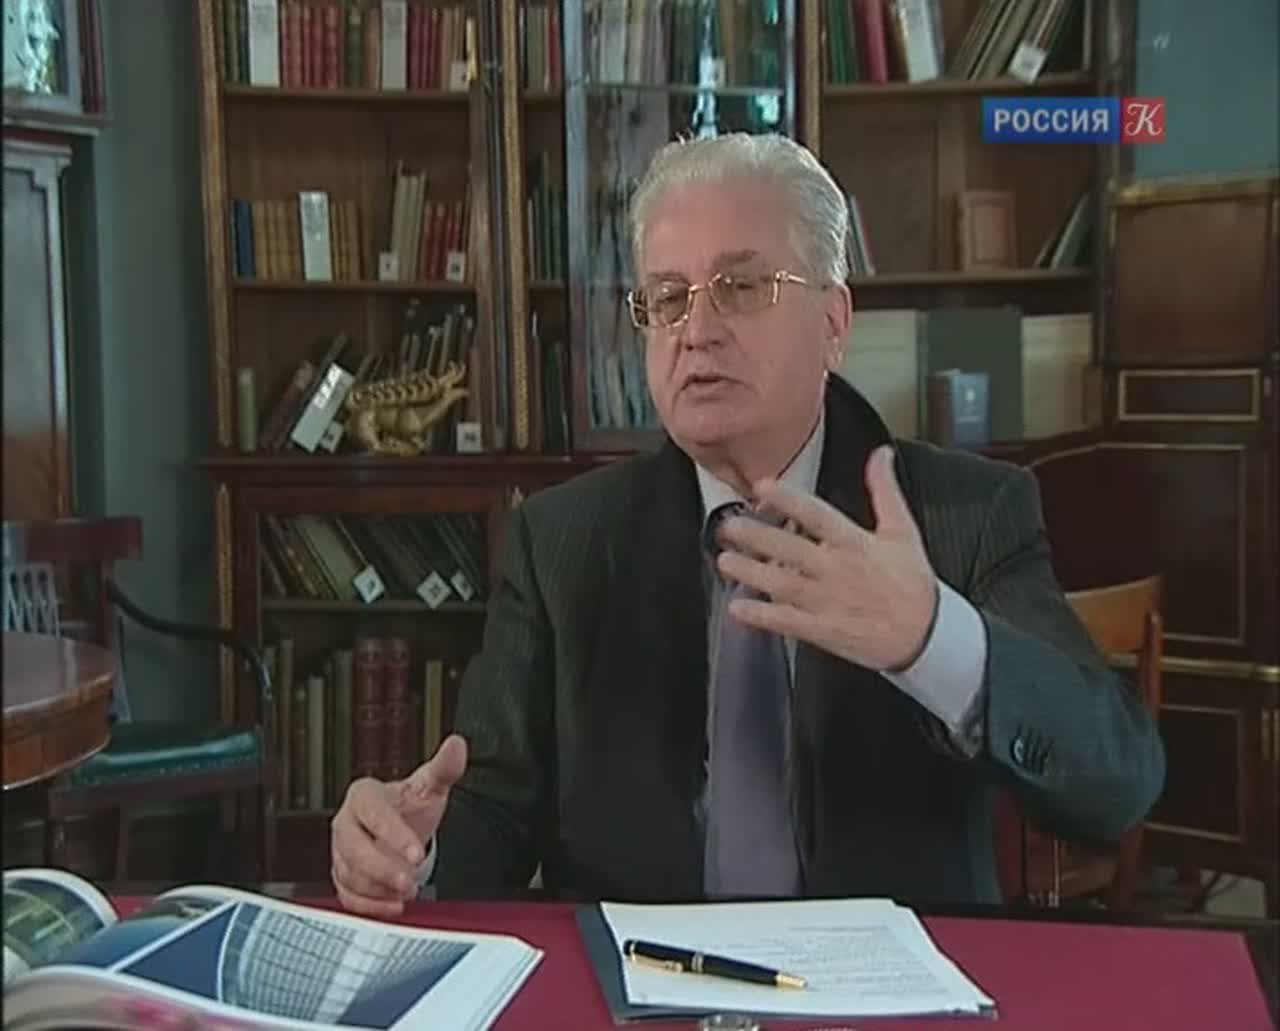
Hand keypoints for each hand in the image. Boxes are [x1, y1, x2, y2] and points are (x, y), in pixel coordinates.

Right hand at [330, 734, 467, 916]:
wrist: (401, 824)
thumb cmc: (411, 805)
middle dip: (381, 869)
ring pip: (348, 873)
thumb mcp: (430, 785)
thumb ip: (444, 767)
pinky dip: (368, 905)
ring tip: (408, 892)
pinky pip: (346, 894)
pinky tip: (392, 906)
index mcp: (364, 796)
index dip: (393, 835)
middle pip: (352, 848)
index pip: (373, 814)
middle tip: (409, 881)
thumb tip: (457, 745)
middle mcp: (346, 822)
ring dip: (377, 888)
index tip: (416, 854)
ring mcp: (341, 851)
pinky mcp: (343, 875)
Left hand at [715, 444, 937, 671]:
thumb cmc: (912, 583)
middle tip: (728, 526)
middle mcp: (837, 570)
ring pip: (782, 584)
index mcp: (855, 542)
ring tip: (724, 561)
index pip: (818, 515)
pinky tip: (737, 609)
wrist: (928, 635)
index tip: (762, 486)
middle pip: (791, 549)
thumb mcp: (903, 531)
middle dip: (757, 537)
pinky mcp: (823, 630)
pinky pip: (787, 622)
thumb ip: (885, 490)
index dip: (790, 500)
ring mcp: (828, 602)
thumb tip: (881, 453)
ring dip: (751, 573)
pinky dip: (762, 616)